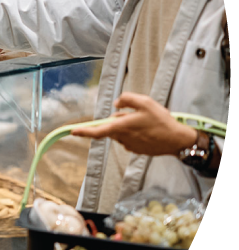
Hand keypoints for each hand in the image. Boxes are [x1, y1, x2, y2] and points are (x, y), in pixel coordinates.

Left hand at [70, 92, 197, 155]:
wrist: (177, 140)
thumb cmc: (161, 121)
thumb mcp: (145, 102)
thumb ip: (127, 99)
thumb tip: (117, 104)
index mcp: (121, 127)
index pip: (97, 131)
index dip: (84, 131)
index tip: (72, 132)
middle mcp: (122, 138)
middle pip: (112, 127)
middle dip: (119, 119)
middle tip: (137, 113)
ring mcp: (129, 146)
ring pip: (121, 132)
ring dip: (128, 125)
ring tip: (146, 122)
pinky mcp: (137, 150)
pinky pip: (129, 138)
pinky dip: (135, 132)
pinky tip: (149, 129)